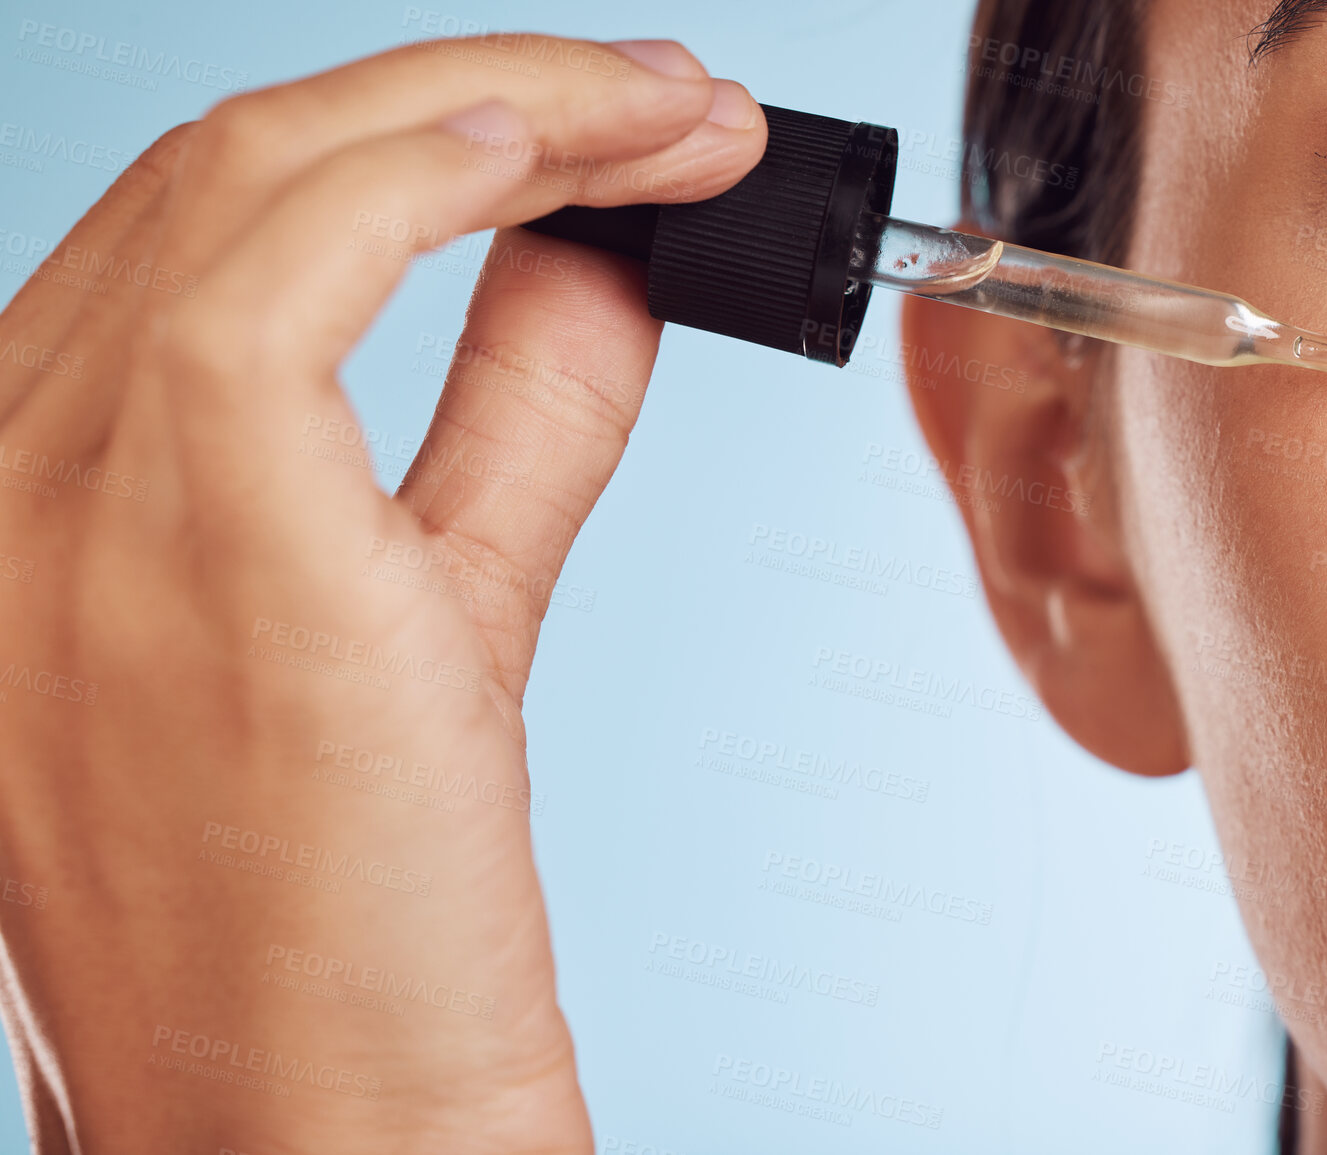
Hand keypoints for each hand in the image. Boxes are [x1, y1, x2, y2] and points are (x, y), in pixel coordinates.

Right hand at [0, 34, 762, 1153]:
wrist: (322, 1127)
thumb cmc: (355, 906)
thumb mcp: (428, 596)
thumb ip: (504, 414)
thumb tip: (589, 256)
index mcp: (23, 496)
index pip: (202, 226)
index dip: (399, 140)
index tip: (572, 130)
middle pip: (224, 169)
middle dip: (472, 98)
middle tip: (661, 101)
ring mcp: (59, 515)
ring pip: (256, 182)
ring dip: (493, 109)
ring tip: (668, 113)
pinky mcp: (187, 554)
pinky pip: (275, 276)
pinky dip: (421, 178)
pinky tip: (557, 152)